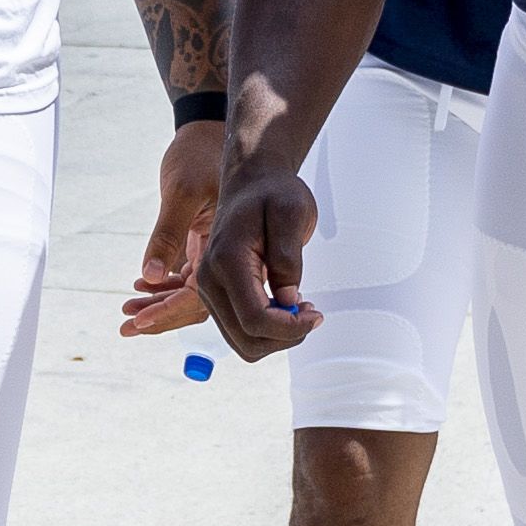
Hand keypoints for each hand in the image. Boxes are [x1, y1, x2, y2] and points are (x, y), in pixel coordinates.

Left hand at [118, 119, 228, 334]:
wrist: (208, 130)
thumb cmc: (200, 155)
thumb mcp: (181, 192)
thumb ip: (167, 236)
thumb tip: (150, 275)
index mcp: (225, 247)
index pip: (199, 295)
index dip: (170, 312)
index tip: (143, 324)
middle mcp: (222, 254)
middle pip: (194, 301)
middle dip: (162, 316)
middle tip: (128, 326)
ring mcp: (212, 250)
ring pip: (187, 291)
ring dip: (159, 303)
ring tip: (129, 313)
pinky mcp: (202, 242)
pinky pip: (184, 274)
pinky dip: (163, 284)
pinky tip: (142, 287)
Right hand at [193, 167, 324, 360]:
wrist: (251, 182)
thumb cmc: (273, 193)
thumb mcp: (292, 213)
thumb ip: (288, 257)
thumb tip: (287, 299)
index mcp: (226, 260)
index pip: (254, 318)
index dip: (289, 328)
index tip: (316, 314)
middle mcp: (209, 280)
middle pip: (246, 339)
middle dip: (284, 337)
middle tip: (311, 314)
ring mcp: (209, 290)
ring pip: (243, 342)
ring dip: (276, 337)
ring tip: (300, 309)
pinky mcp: (217, 295)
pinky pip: (241, 330)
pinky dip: (267, 330)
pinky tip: (286, 306)